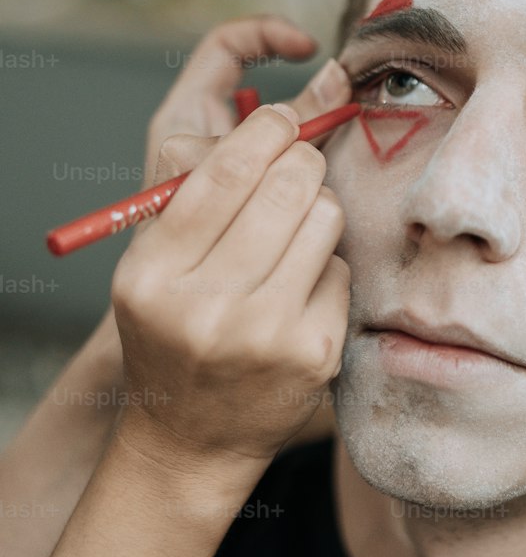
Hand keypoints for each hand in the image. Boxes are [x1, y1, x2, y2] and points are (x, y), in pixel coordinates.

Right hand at [93, 15, 349, 382]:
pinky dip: (327, 269)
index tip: (284, 117)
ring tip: (293, 238)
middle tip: (301, 167)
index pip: (225, 173)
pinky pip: (341, 269)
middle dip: (303, 162)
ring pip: (325, 219)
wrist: (190, 441)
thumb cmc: (174, 334)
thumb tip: (282, 115)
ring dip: (317, 213)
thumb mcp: (153, 270)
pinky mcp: (314, 353)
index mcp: (153, 274)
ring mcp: (265, 334)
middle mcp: (205, 306)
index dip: (267, 129)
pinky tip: (301, 295)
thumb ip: (195, 197)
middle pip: (286, 185)